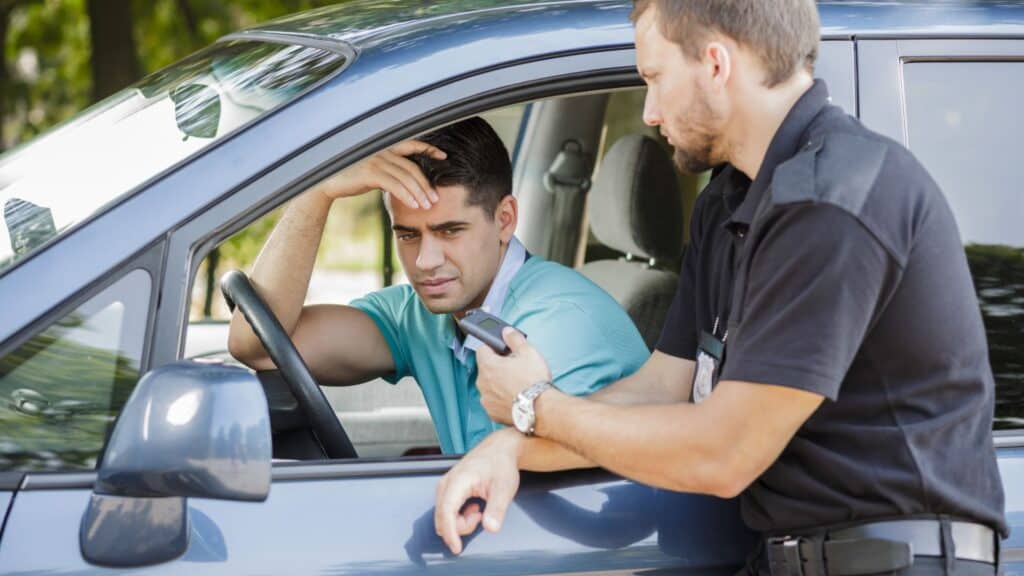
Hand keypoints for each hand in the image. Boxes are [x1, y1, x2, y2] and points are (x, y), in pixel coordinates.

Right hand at [313, 140, 445, 208]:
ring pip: (406, 177)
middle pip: (412, 167)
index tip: (444, 156)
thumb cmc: (351, 179)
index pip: (411, 145)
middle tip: (435, 199)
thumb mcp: (373, 172)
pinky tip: (414, 206)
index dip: (428, 149)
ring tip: (427, 206)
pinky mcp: (370, 172)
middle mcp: (382, 151)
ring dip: (419, 193)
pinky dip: (407, 196)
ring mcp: (376, 160)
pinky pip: (394, 185)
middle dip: (426, 184)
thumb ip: (389, 172)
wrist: (327, 183)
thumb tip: (404, 183)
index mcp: (384, 148)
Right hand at [434, 430, 522, 554]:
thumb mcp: (505, 488)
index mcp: (458, 480)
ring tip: (480, 510)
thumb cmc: (501, 465)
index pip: (446, 512)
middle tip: (482, 516)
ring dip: (461, 521)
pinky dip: (460, 516)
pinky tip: (474, 507)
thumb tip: (490, 528)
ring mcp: (445, 486)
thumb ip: (497, 509)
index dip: (450, 533)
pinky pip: (447, 511)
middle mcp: (446, 483)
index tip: (457, 548)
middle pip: (443, 518)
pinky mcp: (448, 489)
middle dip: (461, 526)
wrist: (500, 449)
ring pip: (443, 516)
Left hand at [476, 328, 551, 425]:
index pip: (482, 349)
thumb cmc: (533, 381)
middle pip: (486, 368)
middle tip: (515, 368)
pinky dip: (501, 399)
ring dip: (498, 384)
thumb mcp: (528, 352)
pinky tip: (515, 397)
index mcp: (487, 365)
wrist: (540, 409)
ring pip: (489, 386)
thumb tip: (507, 332)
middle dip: (497, 366)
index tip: (504, 351)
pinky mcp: (492, 413)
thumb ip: (514, 338)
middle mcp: (482, 382)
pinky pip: (493, 401)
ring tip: (517, 385)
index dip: (494, 348)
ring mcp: (486, 399)